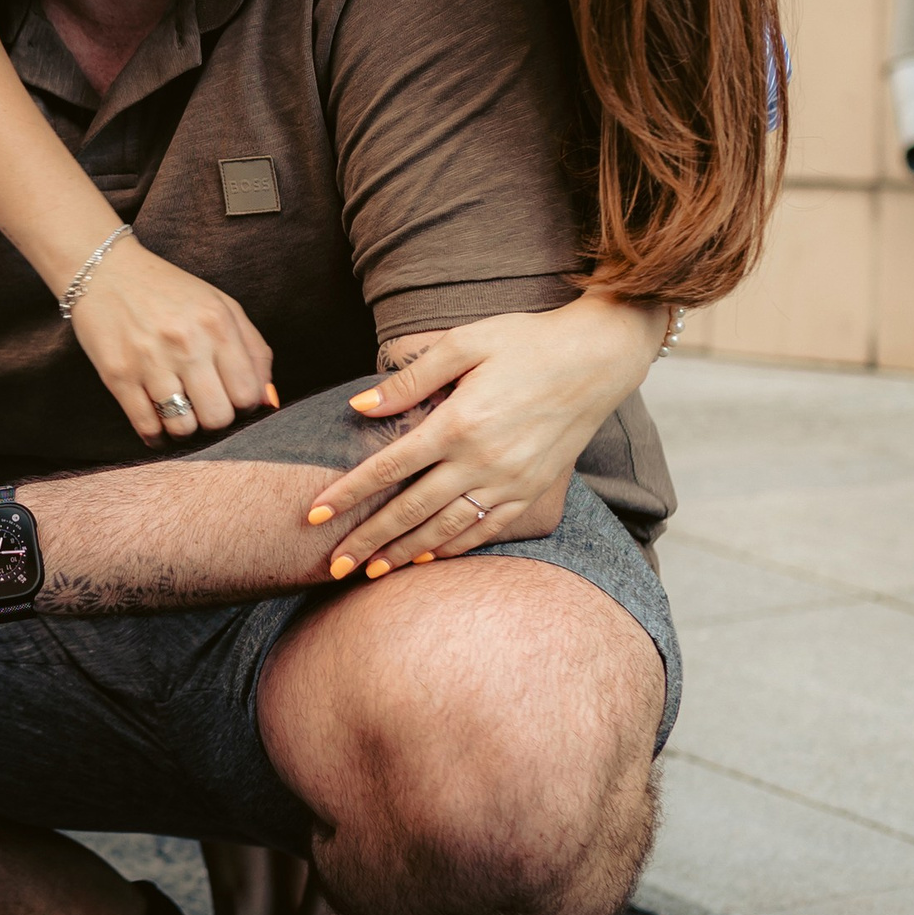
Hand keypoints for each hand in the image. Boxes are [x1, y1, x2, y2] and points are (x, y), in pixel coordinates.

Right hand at [69, 236, 276, 442]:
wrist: (103, 270)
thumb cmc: (168, 290)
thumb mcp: (221, 306)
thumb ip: (253, 350)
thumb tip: (268, 401)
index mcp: (217, 324)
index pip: (247, 394)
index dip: (242, 406)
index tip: (229, 399)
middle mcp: (187, 343)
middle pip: (218, 417)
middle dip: (214, 421)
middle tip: (204, 408)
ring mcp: (150, 360)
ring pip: (182, 427)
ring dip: (184, 429)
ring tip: (178, 415)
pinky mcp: (118, 374)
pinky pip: (146, 426)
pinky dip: (155, 435)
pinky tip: (157, 425)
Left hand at [307, 297, 670, 575]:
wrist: (598, 359)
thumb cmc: (526, 343)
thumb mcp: (464, 343)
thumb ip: (411, 379)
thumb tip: (361, 407)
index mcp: (458, 423)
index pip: (388, 468)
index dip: (348, 494)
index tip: (315, 515)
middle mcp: (482, 461)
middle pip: (411, 510)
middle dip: (367, 540)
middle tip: (332, 565)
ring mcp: (510, 481)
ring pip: (446, 528)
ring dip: (405, 552)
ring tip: (371, 571)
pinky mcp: (533, 491)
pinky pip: (486, 529)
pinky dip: (454, 548)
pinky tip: (429, 559)